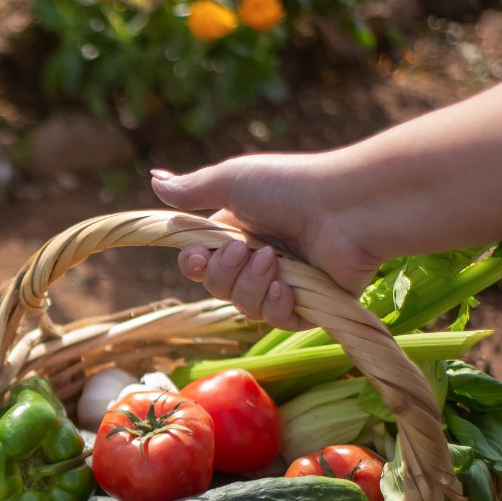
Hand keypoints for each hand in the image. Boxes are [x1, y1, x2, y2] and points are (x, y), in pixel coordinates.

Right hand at [151, 155, 381, 330]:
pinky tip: (287, 288)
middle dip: (225, 274)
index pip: (200, 264)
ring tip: (275, 260)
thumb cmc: (291, 186)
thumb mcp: (233, 181)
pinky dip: (276, 306)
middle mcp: (258, 260)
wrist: (347, 207)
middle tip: (245, 250)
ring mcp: (284, 284)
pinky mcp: (309, 305)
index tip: (197, 257)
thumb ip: (192, 189)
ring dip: (252, 286)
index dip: (194, 266)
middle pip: (217, 289)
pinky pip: (276, 321)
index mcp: (239, 233)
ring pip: (244, 307)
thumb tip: (153, 179)